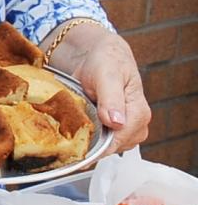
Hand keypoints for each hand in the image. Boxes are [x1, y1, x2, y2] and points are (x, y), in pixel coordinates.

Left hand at [51, 21, 150, 149]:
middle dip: (90, 147)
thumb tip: (117, 123)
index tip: (76, 152)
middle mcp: (134, 123)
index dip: (98, 149)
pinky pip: (99, 140)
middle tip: (65, 142)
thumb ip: (112, 98)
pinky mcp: (110, 126)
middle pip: (112, 148)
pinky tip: (71, 133)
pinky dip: (86, 138)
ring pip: (105, 146)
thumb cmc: (106, 60)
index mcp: (138, 112)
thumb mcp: (108, 74)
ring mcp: (122, 127)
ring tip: (67, 135)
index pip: (120, 141)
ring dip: (87, 143)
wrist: (98, 53)